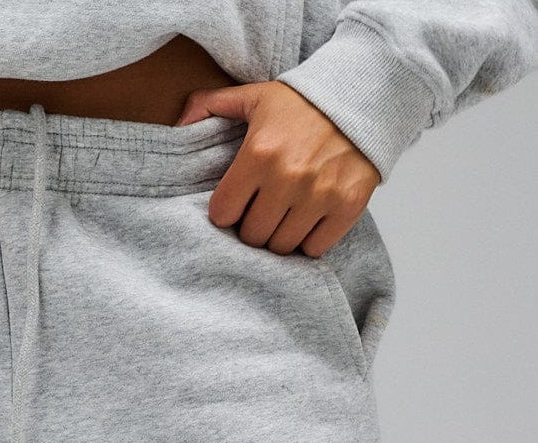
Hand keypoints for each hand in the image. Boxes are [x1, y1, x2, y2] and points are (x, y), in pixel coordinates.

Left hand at [175, 81, 380, 256]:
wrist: (363, 96)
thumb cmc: (302, 102)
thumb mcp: (253, 96)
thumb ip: (210, 105)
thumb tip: (177, 124)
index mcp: (258, 154)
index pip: (223, 213)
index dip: (225, 212)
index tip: (233, 205)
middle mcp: (287, 178)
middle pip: (252, 235)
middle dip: (250, 227)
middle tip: (258, 214)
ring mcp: (319, 195)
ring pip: (282, 246)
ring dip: (277, 237)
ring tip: (281, 219)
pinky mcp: (347, 206)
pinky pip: (315, 248)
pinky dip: (308, 242)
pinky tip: (306, 224)